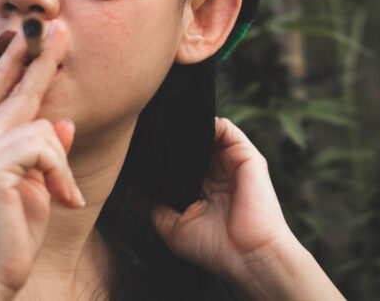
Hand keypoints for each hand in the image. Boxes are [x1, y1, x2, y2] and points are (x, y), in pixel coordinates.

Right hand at [0, 21, 83, 299]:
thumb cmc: (7, 240)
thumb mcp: (35, 190)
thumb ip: (42, 156)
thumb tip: (64, 125)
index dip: (13, 63)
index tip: (29, 36)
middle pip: (12, 90)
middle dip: (40, 59)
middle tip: (60, 27)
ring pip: (40, 126)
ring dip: (61, 165)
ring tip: (62, 197)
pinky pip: (44, 147)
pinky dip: (61, 174)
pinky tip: (63, 202)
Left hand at [152, 117, 345, 300]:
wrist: (248, 255)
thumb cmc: (215, 249)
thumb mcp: (174, 229)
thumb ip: (153, 208)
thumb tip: (130, 193)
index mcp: (204, 191)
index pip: (181, 164)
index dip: (164, 157)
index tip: (141, 151)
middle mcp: (218, 175)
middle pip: (193, 146)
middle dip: (174, 140)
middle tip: (150, 135)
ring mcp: (232, 164)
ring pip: (207, 134)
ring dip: (188, 130)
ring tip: (167, 130)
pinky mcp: (246, 155)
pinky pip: (225, 128)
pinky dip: (207, 124)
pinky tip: (188, 131)